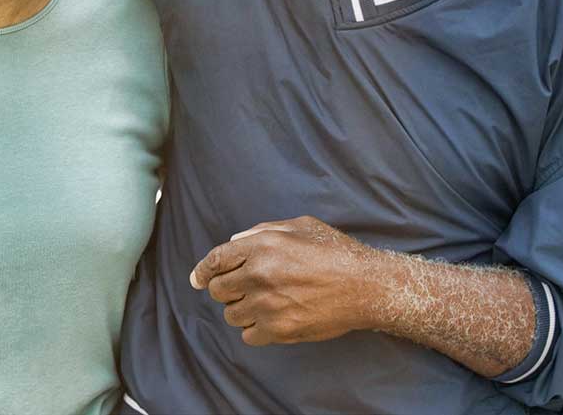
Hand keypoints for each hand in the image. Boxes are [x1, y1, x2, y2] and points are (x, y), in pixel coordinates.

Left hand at [190, 215, 380, 345]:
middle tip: (241, 289)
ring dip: (241, 310)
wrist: (365, 286)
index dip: (202, 270)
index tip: (197, 279)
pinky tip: (269, 320)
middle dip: (225, 289)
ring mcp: (268, 304)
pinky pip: (249, 336)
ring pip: (231, 315)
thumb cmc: (336, 252)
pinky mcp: (280, 330)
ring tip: (262, 304)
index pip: (216, 259)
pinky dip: (255, 330)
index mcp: (262, 245)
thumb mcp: (300, 226)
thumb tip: (235, 242)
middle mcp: (259, 274)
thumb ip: (263, 231)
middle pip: (218, 289)